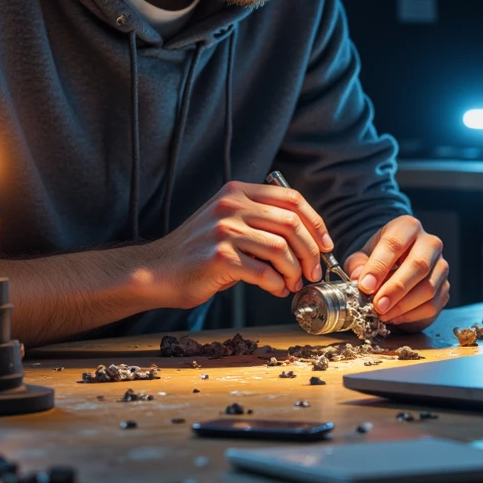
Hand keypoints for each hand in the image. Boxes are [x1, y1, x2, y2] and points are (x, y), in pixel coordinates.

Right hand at [141, 179, 332, 309]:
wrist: (157, 270)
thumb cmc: (197, 251)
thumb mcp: (227, 222)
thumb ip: (260, 222)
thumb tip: (305, 240)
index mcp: (237, 192)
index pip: (291, 199)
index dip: (315, 222)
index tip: (325, 244)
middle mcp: (231, 205)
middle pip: (291, 223)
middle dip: (310, 251)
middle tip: (313, 271)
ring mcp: (224, 230)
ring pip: (281, 249)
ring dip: (295, 271)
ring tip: (294, 283)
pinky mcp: (220, 257)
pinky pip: (264, 272)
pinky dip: (277, 284)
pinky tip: (277, 290)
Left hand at [344, 216, 448, 331]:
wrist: (396, 265)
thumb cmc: (379, 259)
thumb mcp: (362, 256)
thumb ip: (357, 265)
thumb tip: (358, 279)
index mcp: (407, 227)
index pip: (395, 243)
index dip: (379, 266)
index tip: (365, 286)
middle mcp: (430, 243)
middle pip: (419, 265)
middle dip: (396, 289)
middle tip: (377, 305)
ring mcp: (441, 266)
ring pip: (428, 288)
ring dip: (403, 306)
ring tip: (382, 314)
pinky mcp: (445, 287)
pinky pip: (433, 305)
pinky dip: (412, 315)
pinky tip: (395, 317)